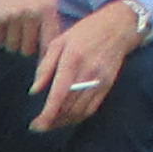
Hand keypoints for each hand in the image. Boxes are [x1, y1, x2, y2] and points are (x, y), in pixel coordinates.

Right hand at [0, 0, 59, 50]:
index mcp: (48, 8)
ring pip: (13, 46)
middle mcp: (33, 13)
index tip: (41, 62)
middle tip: (23, 35)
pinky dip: (0, 34)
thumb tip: (51, 53)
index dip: (44, 55)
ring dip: (11, 41)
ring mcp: (15, 16)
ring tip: (13, 26)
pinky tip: (3, 21)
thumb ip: (50, 22)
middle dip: (25, 46)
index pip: (49, 42)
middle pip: (28, 50)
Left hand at [30, 0, 140, 130]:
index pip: (58, 95)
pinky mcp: (107, 85)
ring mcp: (99, 81)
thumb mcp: (59, 42)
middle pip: (68, 108)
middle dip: (51, 122)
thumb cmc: (85, 32)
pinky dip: (77, 117)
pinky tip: (67, 118)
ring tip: (50, 124)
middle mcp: (87, 73)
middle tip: (39, 126)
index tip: (35, 126)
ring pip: (79, 112)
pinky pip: (91, 109)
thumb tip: (34, 91)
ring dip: (63, 122)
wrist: (118, 26)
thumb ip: (45, 67)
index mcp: (72, 61)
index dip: (47, 115)